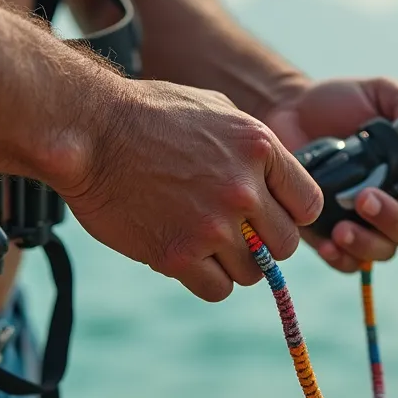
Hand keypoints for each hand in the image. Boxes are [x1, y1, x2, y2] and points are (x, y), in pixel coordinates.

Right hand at [56, 79, 322, 300]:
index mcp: (258, 148)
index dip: (290, 214)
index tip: (269, 215)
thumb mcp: (215, 108)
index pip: (309, 204)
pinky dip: (206, 280)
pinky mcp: (179, 254)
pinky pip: (218, 289)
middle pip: (285, 246)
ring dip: (233, 265)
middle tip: (235, 235)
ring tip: (204, 243)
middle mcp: (243, 188)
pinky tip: (186, 258)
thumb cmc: (147, 114)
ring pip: (253, 273)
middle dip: (263, 244)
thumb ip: (253, 147)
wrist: (89, 130)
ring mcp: (213, 225)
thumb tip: (278, 178)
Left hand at [263, 77, 397, 271]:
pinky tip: (328, 243)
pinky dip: (342, 258)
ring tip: (342, 227)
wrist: (288, 112)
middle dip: (397, 219)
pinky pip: (349, 263)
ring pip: (387, 251)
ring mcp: (370, 225)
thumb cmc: (339, 102)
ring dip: (369, 243)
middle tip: (365, 198)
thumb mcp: (377, 91)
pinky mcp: (336, 238)